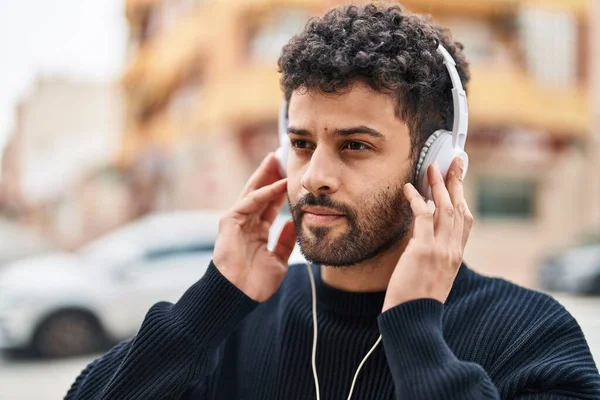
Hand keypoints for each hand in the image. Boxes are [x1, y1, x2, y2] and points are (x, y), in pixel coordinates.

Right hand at [213, 153, 297, 301]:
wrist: (239, 296)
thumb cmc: (256, 283)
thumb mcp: (278, 260)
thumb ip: (286, 241)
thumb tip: (295, 223)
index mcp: (256, 232)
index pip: (269, 205)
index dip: (280, 190)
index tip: (292, 176)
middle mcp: (246, 224)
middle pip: (260, 193)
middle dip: (270, 175)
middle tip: (282, 157)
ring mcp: (236, 221)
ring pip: (253, 192)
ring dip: (265, 176)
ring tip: (276, 159)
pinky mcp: (229, 222)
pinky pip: (249, 202)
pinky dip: (264, 192)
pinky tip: (278, 184)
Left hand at [382, 157, 473, 311]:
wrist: (413, 321)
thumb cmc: (417, 302)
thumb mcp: (433, 276)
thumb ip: (433, 256)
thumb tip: (422, 238)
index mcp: (456, 256)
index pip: (466, 221)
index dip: (463, 198)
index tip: (460, 181)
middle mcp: (453, 250)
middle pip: (460, 208)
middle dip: (457, 182)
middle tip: (455, 161)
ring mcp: (440, 250)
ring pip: (445, 209)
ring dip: (439, 185)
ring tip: (432, 167)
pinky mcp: (423, 250)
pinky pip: (422, 216)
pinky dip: (416, 200)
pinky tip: (409, 188)